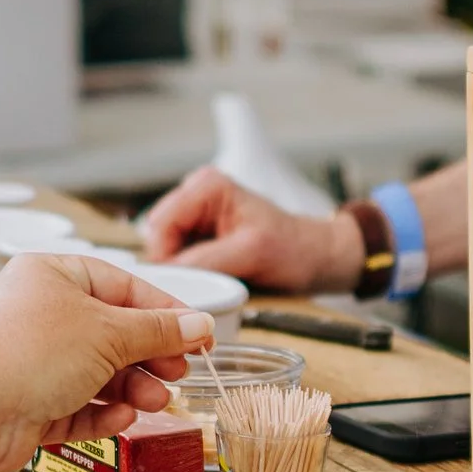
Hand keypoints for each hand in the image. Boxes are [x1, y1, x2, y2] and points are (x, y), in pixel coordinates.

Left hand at [0, 254, 211, 471]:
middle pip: (112, 333)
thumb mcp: (110, 332)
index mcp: (53, 278)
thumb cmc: (26, 353)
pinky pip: (76, 408)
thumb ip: (159, 331)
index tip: (198, 333)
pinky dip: (102, 414)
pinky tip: (121, 417)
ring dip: (131, 388)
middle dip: (149, 356)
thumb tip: (199, 324)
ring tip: (157, 400)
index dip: (164, 311)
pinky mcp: (29, 406)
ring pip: (97, 375)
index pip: (122, 287)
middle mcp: (41, 316)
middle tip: (179, 372)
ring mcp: (34, 364)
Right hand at [142, 166, 363, 293]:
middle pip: (157, 235)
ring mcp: (196, 212)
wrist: (315, 256)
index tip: (180, 285)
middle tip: (199, 285)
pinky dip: (187, 270)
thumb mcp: (250, 254)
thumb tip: (167, 275)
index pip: (160, 225)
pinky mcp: (199, 232)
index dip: (164, 258)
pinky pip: (177, 254)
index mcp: (207, 185)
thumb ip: (205, 260)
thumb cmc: (293, 249)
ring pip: (164, 247)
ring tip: (210, 281)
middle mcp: (196, 192)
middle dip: (172, 263)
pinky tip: (210, 278)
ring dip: (180, 268)